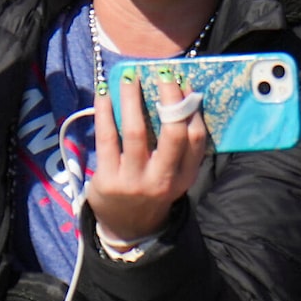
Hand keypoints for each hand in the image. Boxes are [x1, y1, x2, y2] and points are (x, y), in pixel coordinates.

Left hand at [87, 66, 206, 247]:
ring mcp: (134, 181)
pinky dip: (105, 112)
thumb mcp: (172, 175)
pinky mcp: (108, 180)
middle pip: (172, 133)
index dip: (192, 109)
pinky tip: (104, 94)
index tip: (184, 84)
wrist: (126, 227)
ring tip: (129, 78)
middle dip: (169, 98)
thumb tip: (174, 95)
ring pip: (136, 131)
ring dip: (132, 99)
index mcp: (184, 177)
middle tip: (162, 74)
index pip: (197, 140)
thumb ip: (176, 146)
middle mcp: (162, 180)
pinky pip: (107, 137)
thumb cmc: (151, 188)